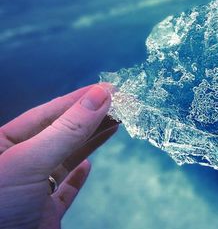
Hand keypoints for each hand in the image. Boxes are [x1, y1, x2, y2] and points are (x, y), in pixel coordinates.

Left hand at [0, 84, 118, 228]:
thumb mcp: (30, 160)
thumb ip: (67, 129)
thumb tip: (99, 96)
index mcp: (2, 145)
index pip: (48, 113)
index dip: (80, 99)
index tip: (109, 88)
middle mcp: (16, 164)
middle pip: (61, 133)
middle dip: (91, 117)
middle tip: (122, 103)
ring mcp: (31, 189)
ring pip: (66, 158)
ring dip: (92, 141)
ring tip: (116, 123)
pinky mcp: (43, 213)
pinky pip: (64, 190)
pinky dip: (78, 177)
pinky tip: (88, 165)